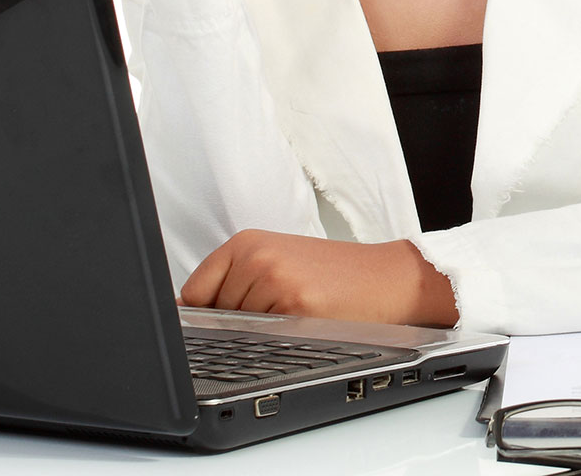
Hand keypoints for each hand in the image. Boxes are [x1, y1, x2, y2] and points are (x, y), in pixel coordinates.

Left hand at [178, 229, 458, 327]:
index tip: (223, 319)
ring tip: (295, 311)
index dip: (205, 314)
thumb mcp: (279, 260)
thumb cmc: (337, 274)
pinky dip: (282, 338)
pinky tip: (306, 319)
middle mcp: (257, 257)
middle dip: (239, 322)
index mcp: (247, 242)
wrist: (387, 278)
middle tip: (280, 308)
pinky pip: (265, 338)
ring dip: (262, 332)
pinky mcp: (295, 305)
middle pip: (214, 315)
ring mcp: (274, 280)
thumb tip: (192, 316)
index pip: (192, 292)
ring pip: (238, 330)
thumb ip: (235, 279)